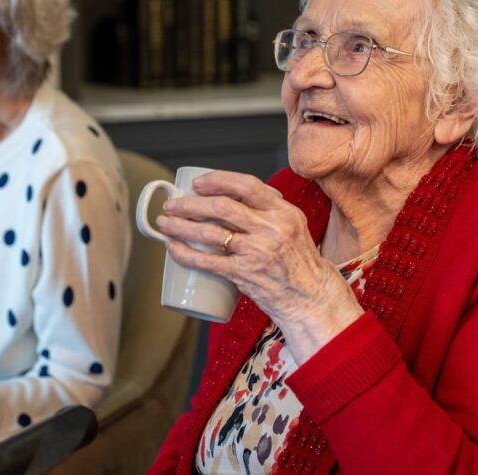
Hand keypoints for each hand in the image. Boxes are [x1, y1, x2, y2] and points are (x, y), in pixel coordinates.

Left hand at [156, 170, 363, 362]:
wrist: (312, 297)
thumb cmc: (298, 262)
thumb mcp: (292, 226)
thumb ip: (268, 210)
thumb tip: (232, 195)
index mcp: (283, 212)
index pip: (246, 185)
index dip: (217, 180)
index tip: (197, 183)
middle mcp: (271, 229)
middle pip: (221, 207)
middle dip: (189, 204)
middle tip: (172, 206)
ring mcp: (257, 252)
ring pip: (209, 232)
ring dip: (180, 226)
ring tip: (164, 224)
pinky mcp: (245, 275)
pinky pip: (206, 262)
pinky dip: (184, 253)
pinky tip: (172, 248)